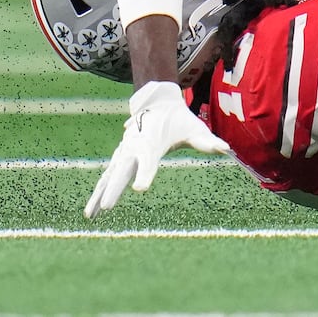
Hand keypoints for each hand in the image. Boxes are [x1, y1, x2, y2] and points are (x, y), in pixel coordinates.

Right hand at [84, 80, 229, 217]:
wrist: (158, 102)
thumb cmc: (179, 118)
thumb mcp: (194, 127)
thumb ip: (207, 140)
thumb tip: (226, 148)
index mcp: (152, 142)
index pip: (148, 161)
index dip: (145, 174)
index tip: (141, 188)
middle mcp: (135, 147)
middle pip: (123, 170)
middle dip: (115, 188)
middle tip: (107, 207)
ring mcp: (125, 152)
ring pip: (110, 175)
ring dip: (100, 194)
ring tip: (91, 215)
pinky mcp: (121, 157)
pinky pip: (108, 176)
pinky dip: (99, 191)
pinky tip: (92, 210)